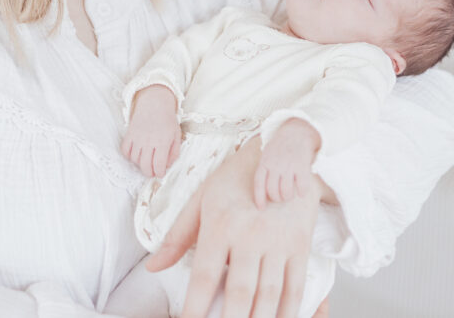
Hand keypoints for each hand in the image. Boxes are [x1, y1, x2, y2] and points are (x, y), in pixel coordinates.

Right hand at [121, 85, 181, 177]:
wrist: (154, 103)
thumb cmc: (167, 120)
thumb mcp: (176, 135)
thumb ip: (174, 152)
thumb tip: (167, 166)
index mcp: (162, 142)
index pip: (158, 165)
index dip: (159, 173)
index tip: (160, 173)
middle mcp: (149, 141)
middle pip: (145, 166)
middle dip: (149, 173)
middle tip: (152, 171)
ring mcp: (137, 137)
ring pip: (134, 160)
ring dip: (140, 164)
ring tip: (146, 160)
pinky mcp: (129, 134)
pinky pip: (125, 150)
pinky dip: (128, 155)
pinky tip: (135, 154)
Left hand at [145, 136, 321, 317]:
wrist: (281, 151)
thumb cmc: (236, 177)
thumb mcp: (202, 198)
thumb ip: (177, 236)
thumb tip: (153, 267)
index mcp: (220, 224)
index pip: (204, 276)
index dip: (195, 307)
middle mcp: (249, 235)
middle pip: (239, 290)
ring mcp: (278, 241)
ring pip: (269, 293)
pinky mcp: (300, 245)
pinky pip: (295, 285)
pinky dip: (290, 310)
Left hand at [254, 118, 320, 208]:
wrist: (296, 132)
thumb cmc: (280, 148)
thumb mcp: (267, 155)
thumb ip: (264, 170)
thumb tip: (263, 192)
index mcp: (265, 163)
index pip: (259, 184)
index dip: (259, 198)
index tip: (261, 208)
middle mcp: (275, 165)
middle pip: (273, 191)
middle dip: (276, 198)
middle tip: (280, 197)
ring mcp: (288, 166)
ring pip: (286, 192)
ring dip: (288, 197)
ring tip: (290, 194)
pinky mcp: (302, 166)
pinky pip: (301, 187)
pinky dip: (301, 192)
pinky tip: (301, 191)